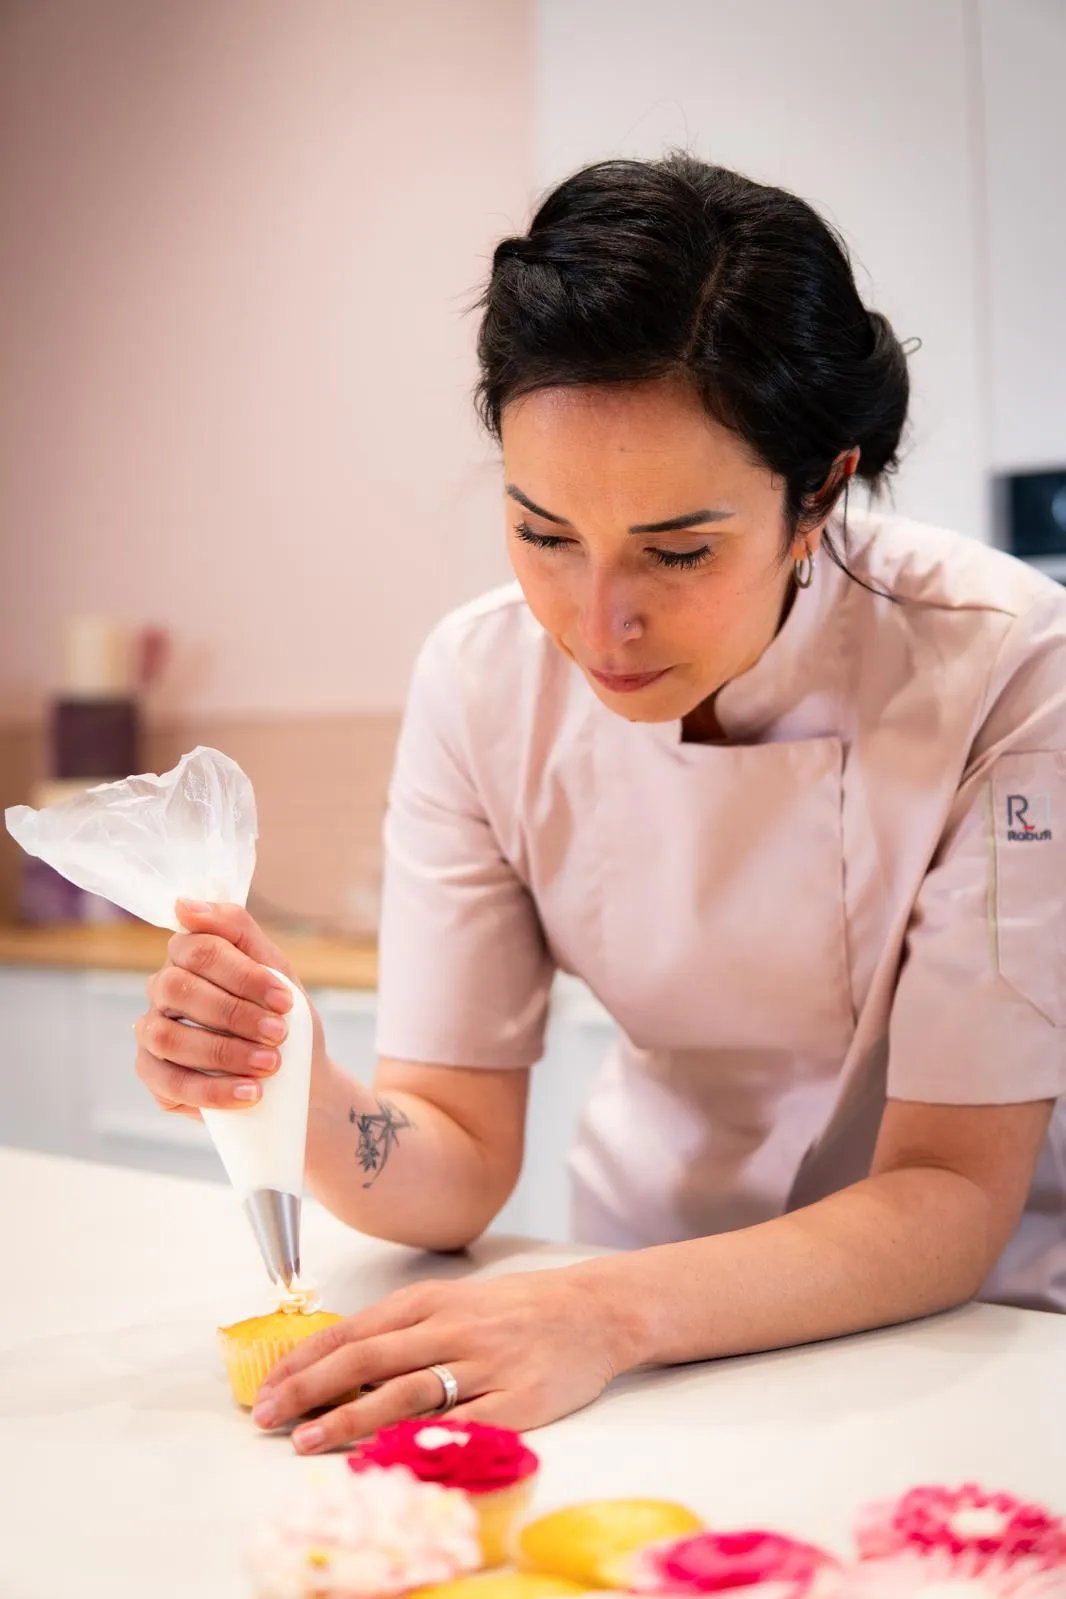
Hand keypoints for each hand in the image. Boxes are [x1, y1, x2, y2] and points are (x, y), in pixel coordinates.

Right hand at [133, 901, 325, 1118]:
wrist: (299, 1077)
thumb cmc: (283, 1017)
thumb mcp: (274, 968)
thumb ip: (236, 928)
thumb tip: (183, 904)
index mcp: (188, 956)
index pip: (199, 948)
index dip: (243, 975)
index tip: (285, 1000)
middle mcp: (163, 990)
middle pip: (180, 990)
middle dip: (234, 1013)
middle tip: (278, 1034)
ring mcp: (152, 1033)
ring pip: (169, 1036)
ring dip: (224, 1052)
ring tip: (269, 1065)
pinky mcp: (154, 1075)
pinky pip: (171, 1082)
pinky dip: (215, 1090)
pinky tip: (250, 1094)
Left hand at [251, 1265, 631, 1450]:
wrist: (592, 1312)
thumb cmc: (514, 1309)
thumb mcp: (453, 1301)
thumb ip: (401, 1328)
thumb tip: (335, 1361)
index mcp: (430, 1302)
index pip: (352, 1332)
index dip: (304, 1361)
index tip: (265, 1389)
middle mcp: (450, 1329)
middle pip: (365, 1360)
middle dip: (309, 1389)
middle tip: (266, 1418)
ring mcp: (483, 1367)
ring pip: (404, 1392)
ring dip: (349, 1419)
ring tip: (307, 1442)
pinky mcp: (517, 1403)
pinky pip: (461, 1425)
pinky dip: (421, 1438)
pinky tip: (387, 1456)